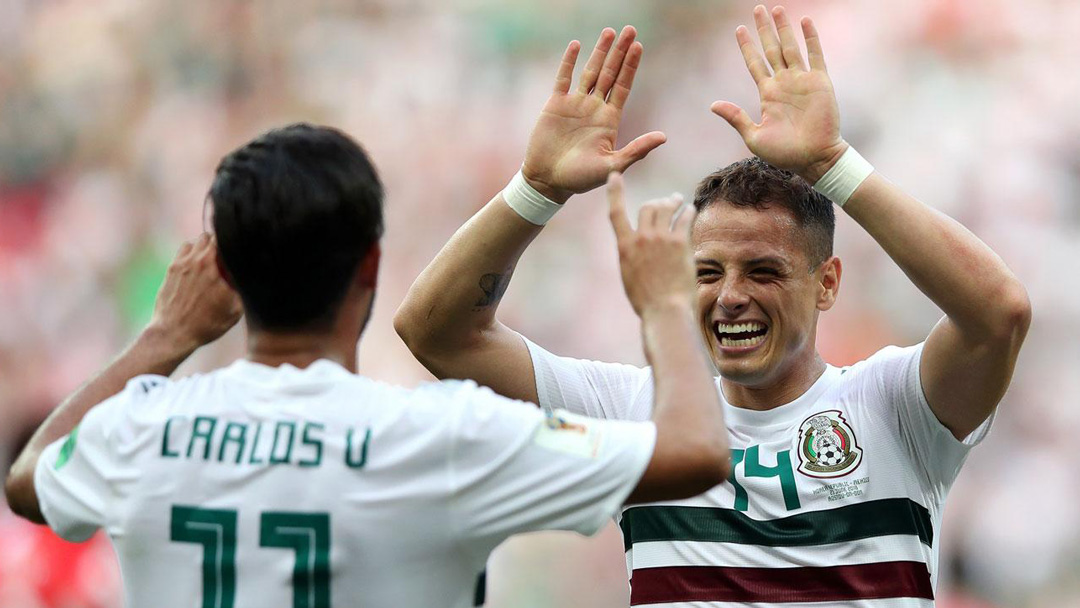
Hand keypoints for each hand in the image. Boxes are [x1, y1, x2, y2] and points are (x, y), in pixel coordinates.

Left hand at [148, 233, 242, 352]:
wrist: (174, 334)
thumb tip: (251, 274)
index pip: (224, 239)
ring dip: (204, 248)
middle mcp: (195, 259)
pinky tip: (196, 269)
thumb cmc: (207, 323)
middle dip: (219, 245)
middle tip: (225, 261)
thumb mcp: (235, 307)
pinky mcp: (171, 270)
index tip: (239, 253)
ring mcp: (180, 263)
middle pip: (209, 237)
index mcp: (212, 264)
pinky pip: (183, 252)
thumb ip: (242, 285)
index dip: (234, 243)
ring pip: (195, 242)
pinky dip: (191, 254)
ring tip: (210, 264)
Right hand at [521, 27, 666, 202]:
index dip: (631, 66)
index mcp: (609, 120)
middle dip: (620, 52)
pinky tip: (576, 45)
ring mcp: (575, 104)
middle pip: (610, 73)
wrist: (548, 181)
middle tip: (630, 29)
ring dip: (599, 52)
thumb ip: (636, 150)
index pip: (623, 86)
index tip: (638, 46)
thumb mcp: (612, 166)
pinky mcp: (555, 105)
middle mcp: (594, 108)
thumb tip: (663, 137)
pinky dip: (569, 62)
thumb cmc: (580, 179)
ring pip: (590, 72)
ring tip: (609, 32)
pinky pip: (563, 78)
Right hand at [607, 172, 696, 317]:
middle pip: (648, 207)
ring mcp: (661, 239)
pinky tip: (691, 210)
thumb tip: (639, 248)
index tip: (614, 175)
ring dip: (673, 201)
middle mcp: (641, 238)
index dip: (614, 191)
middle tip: (666, 201)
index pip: (616, 212)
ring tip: (679, 200)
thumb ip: (632, 256)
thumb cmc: (647, 300)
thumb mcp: (630, 276)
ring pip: (666, 208)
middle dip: (657, 202)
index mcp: (624, 247)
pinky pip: (684, 219)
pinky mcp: (679, 243)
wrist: (664, 310)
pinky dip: (687, 212)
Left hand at [711, 5, 846, 183]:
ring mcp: (802, 81)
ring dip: (784, 28)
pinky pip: (815, 55)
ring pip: (791, 48)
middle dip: (764, 30)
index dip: (747, 46)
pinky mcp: (820, 83)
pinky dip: (811, 38)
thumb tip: (713, 105)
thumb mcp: (754, 137)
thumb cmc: (784, 154)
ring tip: (776, 9)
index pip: (755, 63)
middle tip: (757, 9)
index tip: (739, 29)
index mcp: (768, 94)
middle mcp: (784, 84)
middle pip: (771, 49)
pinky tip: (804, 21)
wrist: (814, 160)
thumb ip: (736, 118)